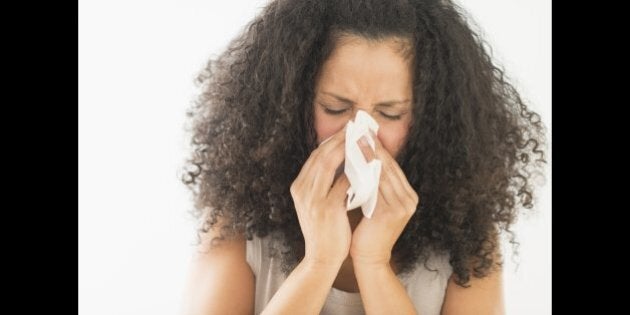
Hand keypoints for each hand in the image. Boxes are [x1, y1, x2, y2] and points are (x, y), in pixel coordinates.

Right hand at [290, 126, 351, 267]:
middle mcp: (302, 190)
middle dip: (339, 139)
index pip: (314, 157)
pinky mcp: (327, 208)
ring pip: (329, 164)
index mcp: (298, 187)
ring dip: (346, 149)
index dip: (330, 142)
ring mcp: (313, 199)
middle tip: (356, 128)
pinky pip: (343, 183)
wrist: (321, 258)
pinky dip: (355, 172)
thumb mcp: (316, 204)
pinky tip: (367, 165)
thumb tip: (341, 160)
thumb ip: (322, 184)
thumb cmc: (324, 230)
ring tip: (361, 140)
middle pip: (321, 155)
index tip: (346, 131)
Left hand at [350, 136, 418, 266]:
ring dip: (367, 155)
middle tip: (357, 130)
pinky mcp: (393, 212)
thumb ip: (373, 183)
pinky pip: (376, 186)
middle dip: (372, 146)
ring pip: (382, 173)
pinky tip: (352, 162)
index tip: (362, 132)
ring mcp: (403, 205)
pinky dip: (364, 172)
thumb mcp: (373, 202)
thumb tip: (360, 155)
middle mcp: (410, 199)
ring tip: (353, 141)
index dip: (376, 147)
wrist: (369, 258)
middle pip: (389, 166)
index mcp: (407, 195)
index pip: (390, 165)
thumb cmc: (367, 230)